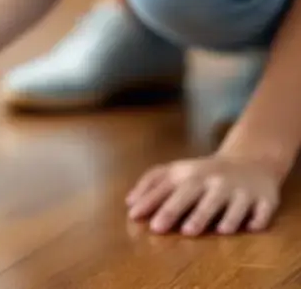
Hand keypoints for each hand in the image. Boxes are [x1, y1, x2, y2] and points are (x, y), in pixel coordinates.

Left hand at [126, 155, 280, 235]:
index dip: (150, 201)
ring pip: (227, 203)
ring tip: (199, 230)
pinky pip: (260, 210)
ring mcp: (239, 189)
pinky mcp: (264, 199)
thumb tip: (129, 203)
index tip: (134, 216)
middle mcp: (213, 180)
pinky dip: (255, 218)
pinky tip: (248, 228)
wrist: (250, 161)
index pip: (166, 187)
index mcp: (189, 173)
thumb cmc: (204, 172)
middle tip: (158, 227)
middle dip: (174, 210)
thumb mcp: (177, 171)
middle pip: (192, 194)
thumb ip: (151, 183)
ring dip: (213, 216)